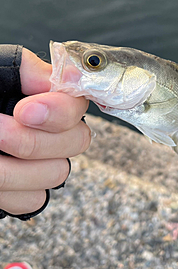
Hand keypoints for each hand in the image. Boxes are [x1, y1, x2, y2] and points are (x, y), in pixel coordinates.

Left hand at [0, 48, 90, 214]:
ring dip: (15, 169)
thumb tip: (65, 78)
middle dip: (34, 141)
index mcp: (42, 96)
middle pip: (75, 141)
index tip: (24, 110)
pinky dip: (9, 192)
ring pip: (55, 173)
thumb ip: (25, 69)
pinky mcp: (24, 190)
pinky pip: (34, 199)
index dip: (58, 112)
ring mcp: (39, 162)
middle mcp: (48, 129)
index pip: (77, 104)